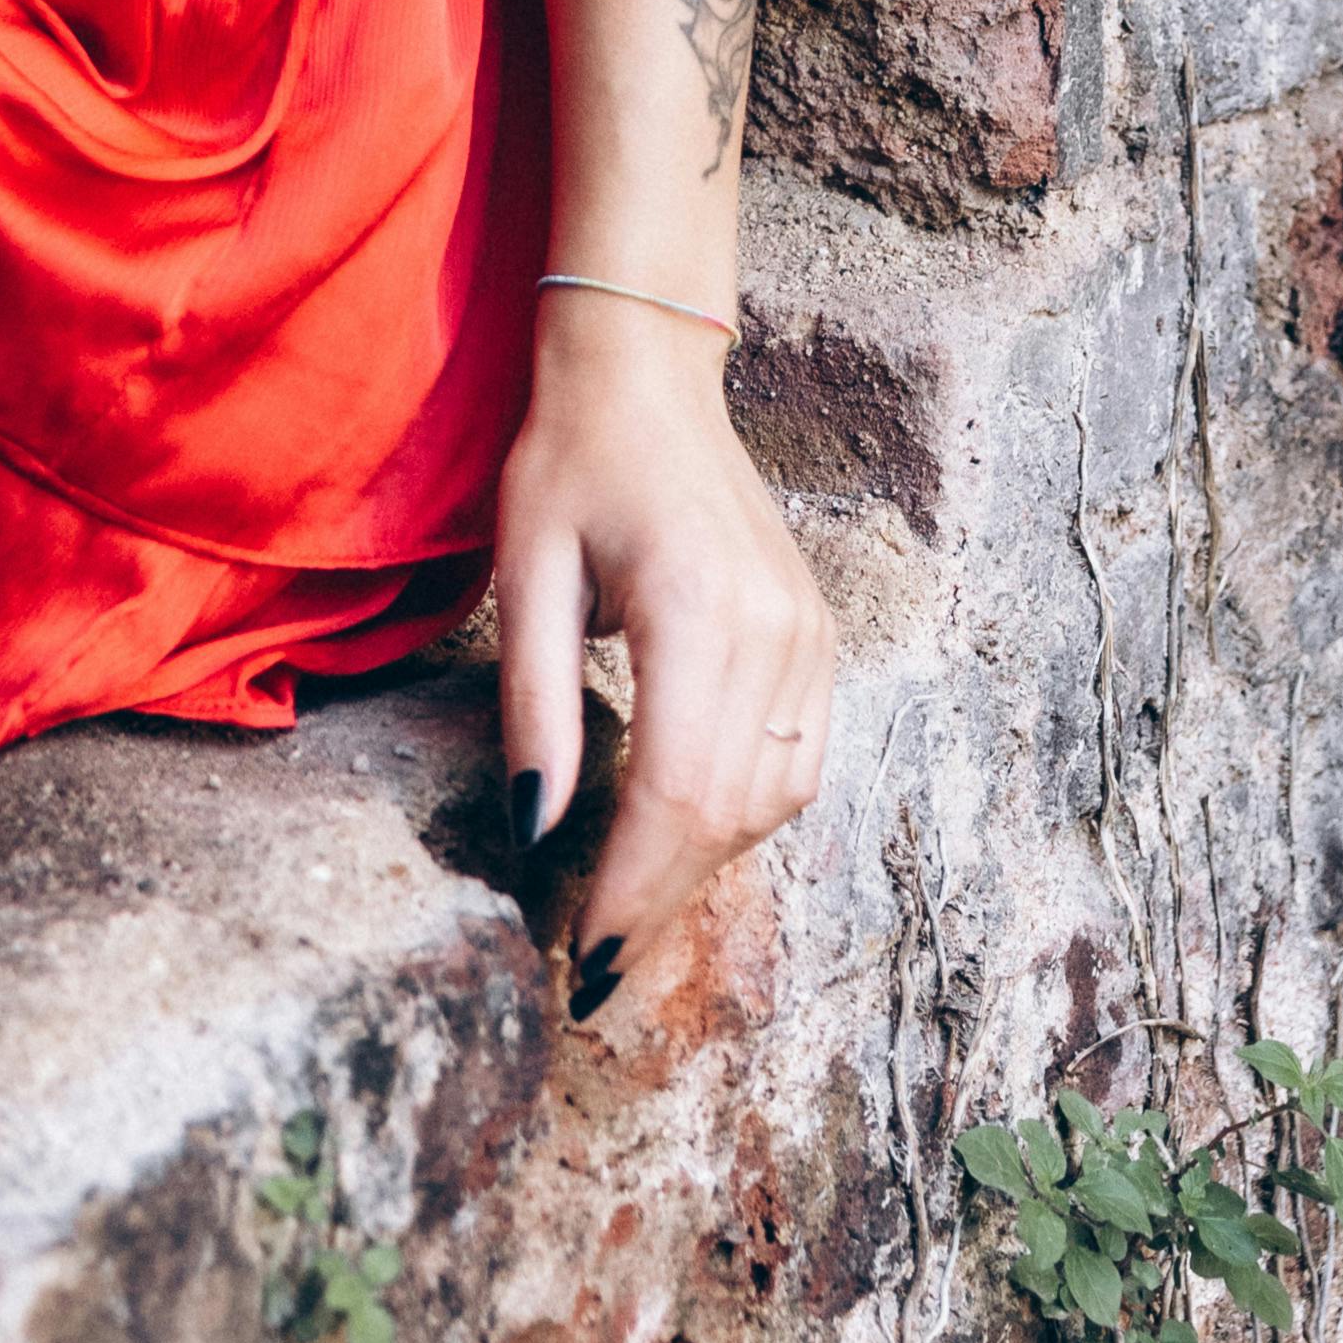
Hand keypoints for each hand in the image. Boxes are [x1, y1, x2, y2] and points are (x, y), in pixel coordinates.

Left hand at [493, 285, 835, 1015]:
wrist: (647, 373)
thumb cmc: (570, 460)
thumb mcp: (526, 572)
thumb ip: (535, 704)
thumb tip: (535, 834)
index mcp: (697, 607)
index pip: (675, 792)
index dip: (632, 890)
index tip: (584, 961)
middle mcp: (772, 627)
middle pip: (728, 813)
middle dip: (661, 901)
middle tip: (597, 970)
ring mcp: (807, 632)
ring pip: (773, 802)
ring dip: (701, 868)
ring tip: (630, 910)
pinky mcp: (816, 634)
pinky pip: (798, 763)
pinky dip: (742, 817)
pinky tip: (681, 836)